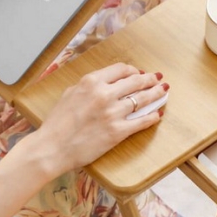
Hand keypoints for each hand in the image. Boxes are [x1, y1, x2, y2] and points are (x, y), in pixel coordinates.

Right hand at [25, 63, 167, 176]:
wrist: (52, 147)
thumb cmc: (57, 123)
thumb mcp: (69, 94)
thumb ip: (88, 86)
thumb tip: (104, 83)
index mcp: (90, 82)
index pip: (120, 69)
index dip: (133, 70)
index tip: (139, 73)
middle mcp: (103, 94)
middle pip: (136, 82)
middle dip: (150, 79)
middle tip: (157, 79)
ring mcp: (112, 113)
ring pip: (142, 99)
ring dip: (156, 94)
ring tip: (163, 91)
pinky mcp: (117, 132)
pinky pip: (142, 121)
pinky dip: (152, 116)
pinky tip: (157, 114)